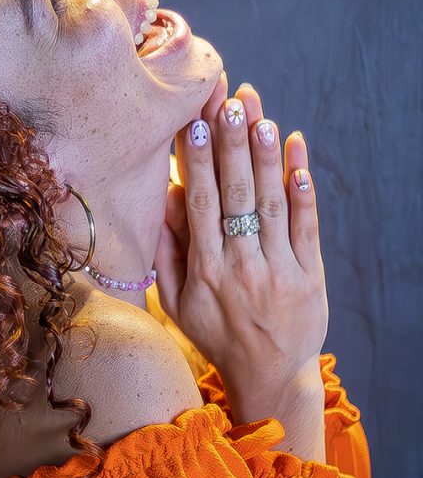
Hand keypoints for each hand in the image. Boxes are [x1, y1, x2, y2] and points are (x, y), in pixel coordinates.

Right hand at [154, 73, 328, 399]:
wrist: (269, 375)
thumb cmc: (215, 334)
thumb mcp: (176, 303)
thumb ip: (167, 253)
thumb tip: (166, 199)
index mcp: (206, 271)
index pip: (201, 204)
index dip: (196, 163)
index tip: (191, 124)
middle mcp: (242, 266)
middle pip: (237, 194)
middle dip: (231, 145)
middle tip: (228, 102)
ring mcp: (279, 269)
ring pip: (272, 203)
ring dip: (266, 156)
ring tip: (260, 115)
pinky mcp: (310, 273)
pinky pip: (307, 224)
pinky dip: (302, 188)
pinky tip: (297, 153)